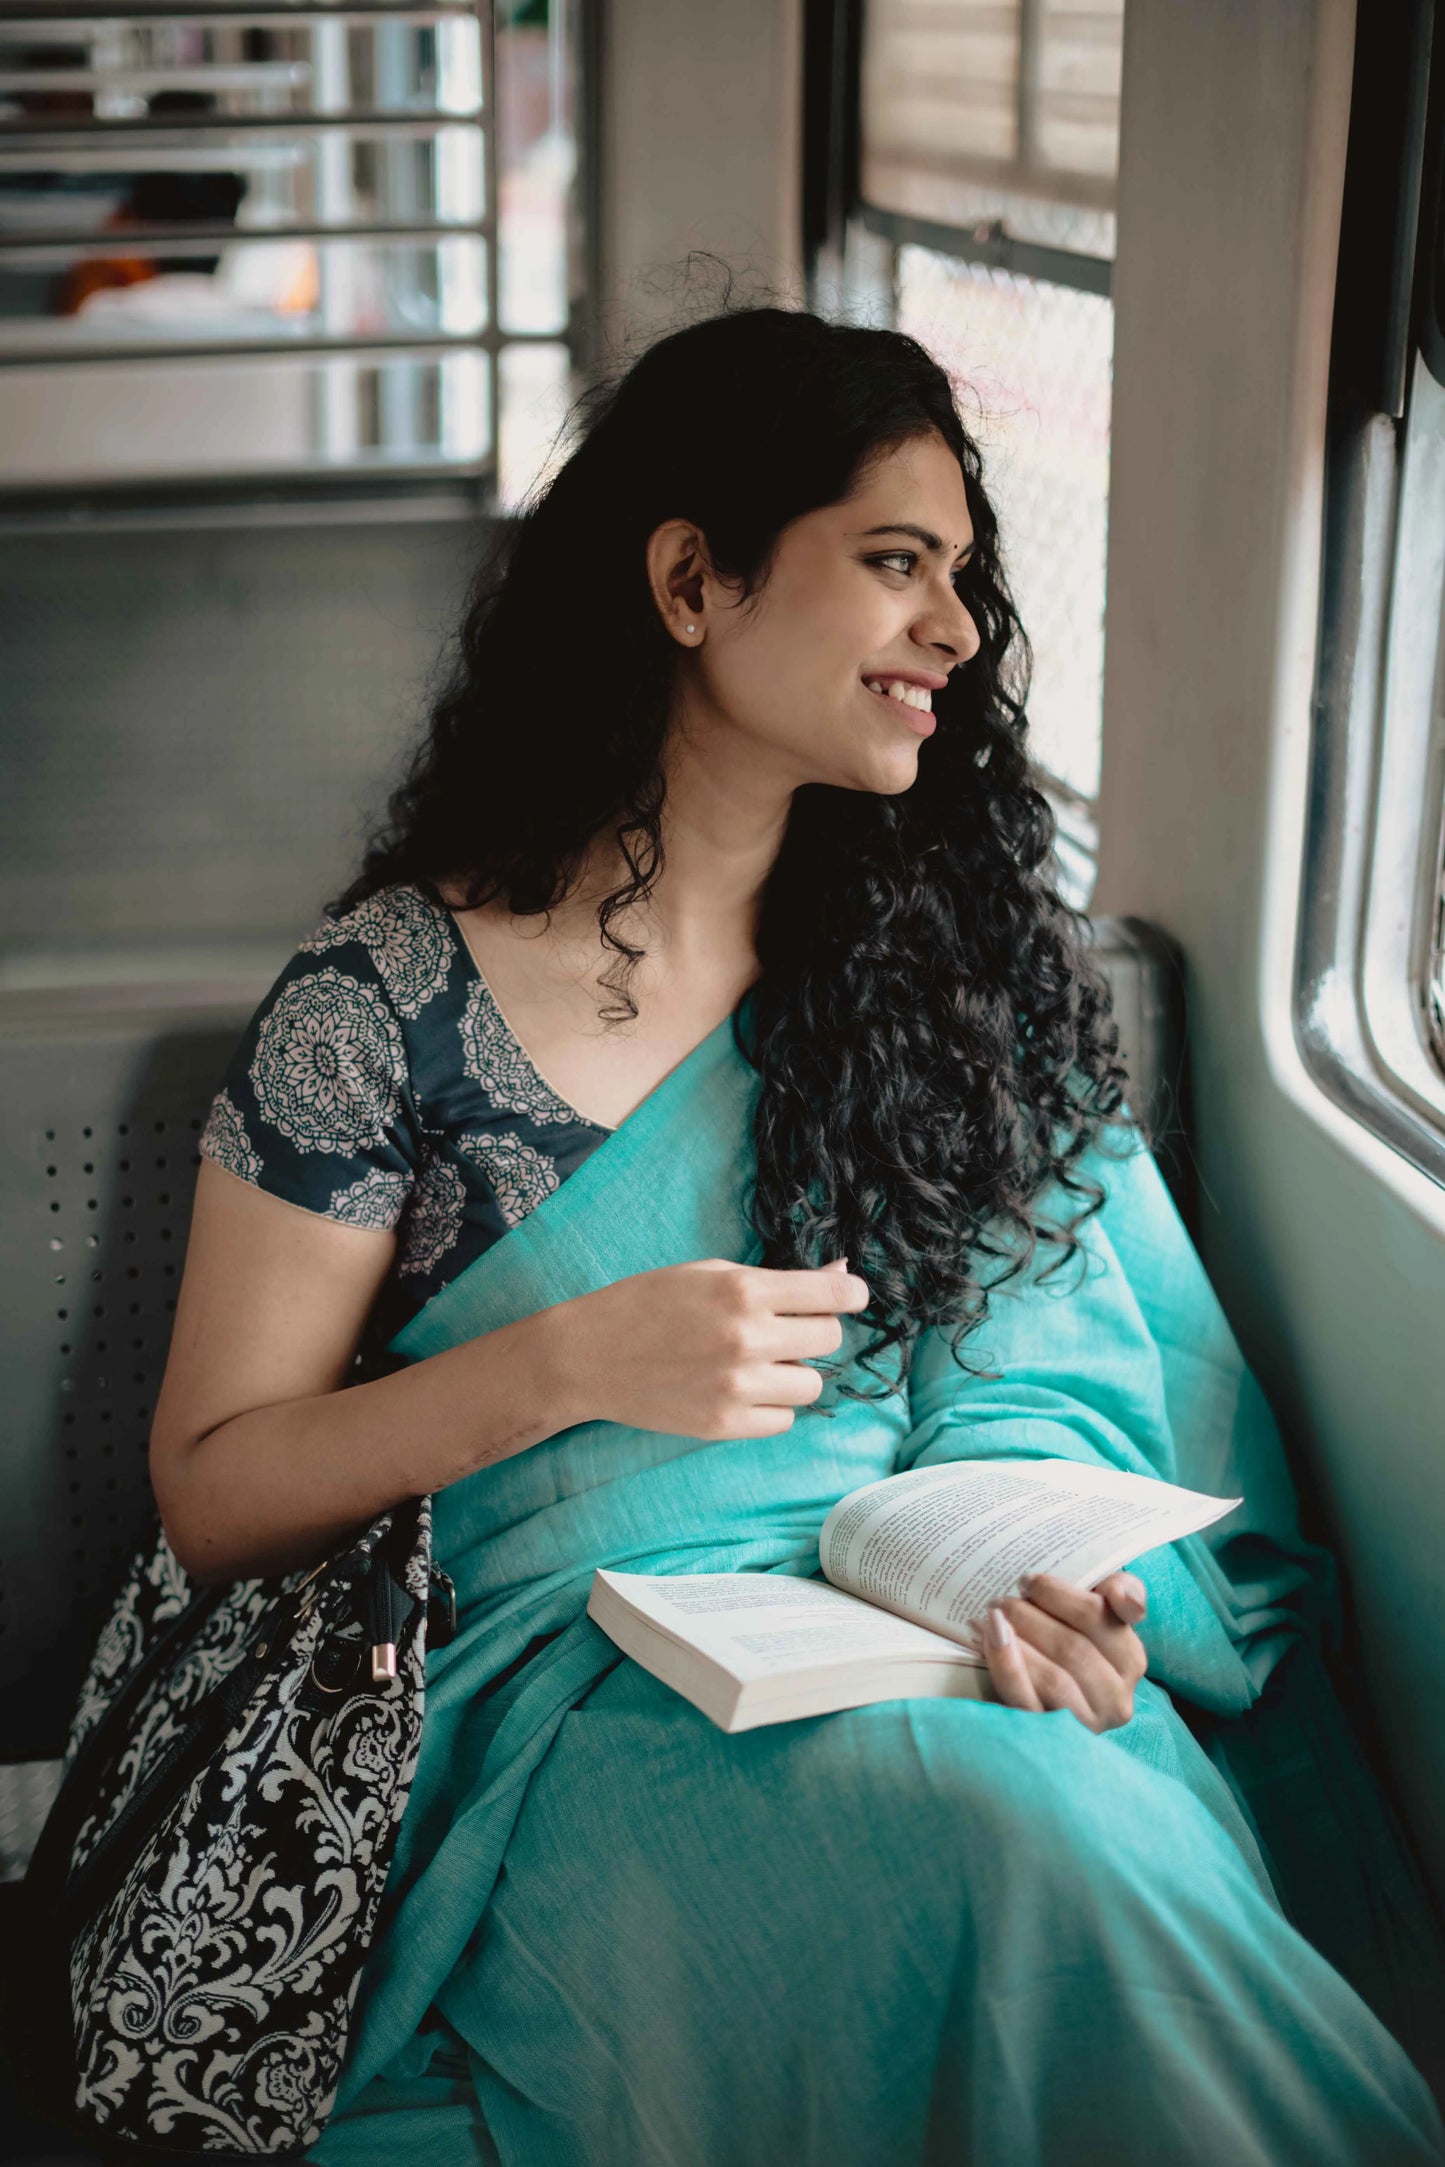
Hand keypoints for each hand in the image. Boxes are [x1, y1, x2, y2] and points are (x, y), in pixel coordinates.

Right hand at [556, 1254, 869, 1440]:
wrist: (589, 1354)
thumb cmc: (648, 1302)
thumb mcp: (710, 1272)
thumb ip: (776, 1279)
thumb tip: (841, 1273)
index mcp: (743, 1290)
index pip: (834, 1294)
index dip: (851, 1293)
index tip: (850, 1295)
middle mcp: (746, 1338)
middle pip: (829, 1339)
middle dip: (815, 1330)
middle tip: (786, 1327)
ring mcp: (736, 1387)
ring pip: (811, 1385)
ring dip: (794, 1371)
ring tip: (759, 1361)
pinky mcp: (724, 1425)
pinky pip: (783, 1420)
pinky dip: (772, 1405)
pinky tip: (743, 1388)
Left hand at [981, 1570, 1147, 1732]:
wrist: (1043, 1693)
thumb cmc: (1072, 1638)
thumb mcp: (1102, 1609)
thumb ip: (1123, 1590)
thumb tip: (1124, 1599)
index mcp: (1131, 1661)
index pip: (1098, 1618)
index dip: (1058, 1595)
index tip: (1027, 1581)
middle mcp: (1116, 1699)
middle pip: (1072, 1648)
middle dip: (1029, 1617)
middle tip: (1000, 1599)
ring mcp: (1085, 1723)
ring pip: (1053, 1679)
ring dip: (1015, 1641)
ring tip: (990, 1618)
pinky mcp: (1050, 1741)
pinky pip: (1027, 1703)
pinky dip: (1005, 1667)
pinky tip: (986, 1640)